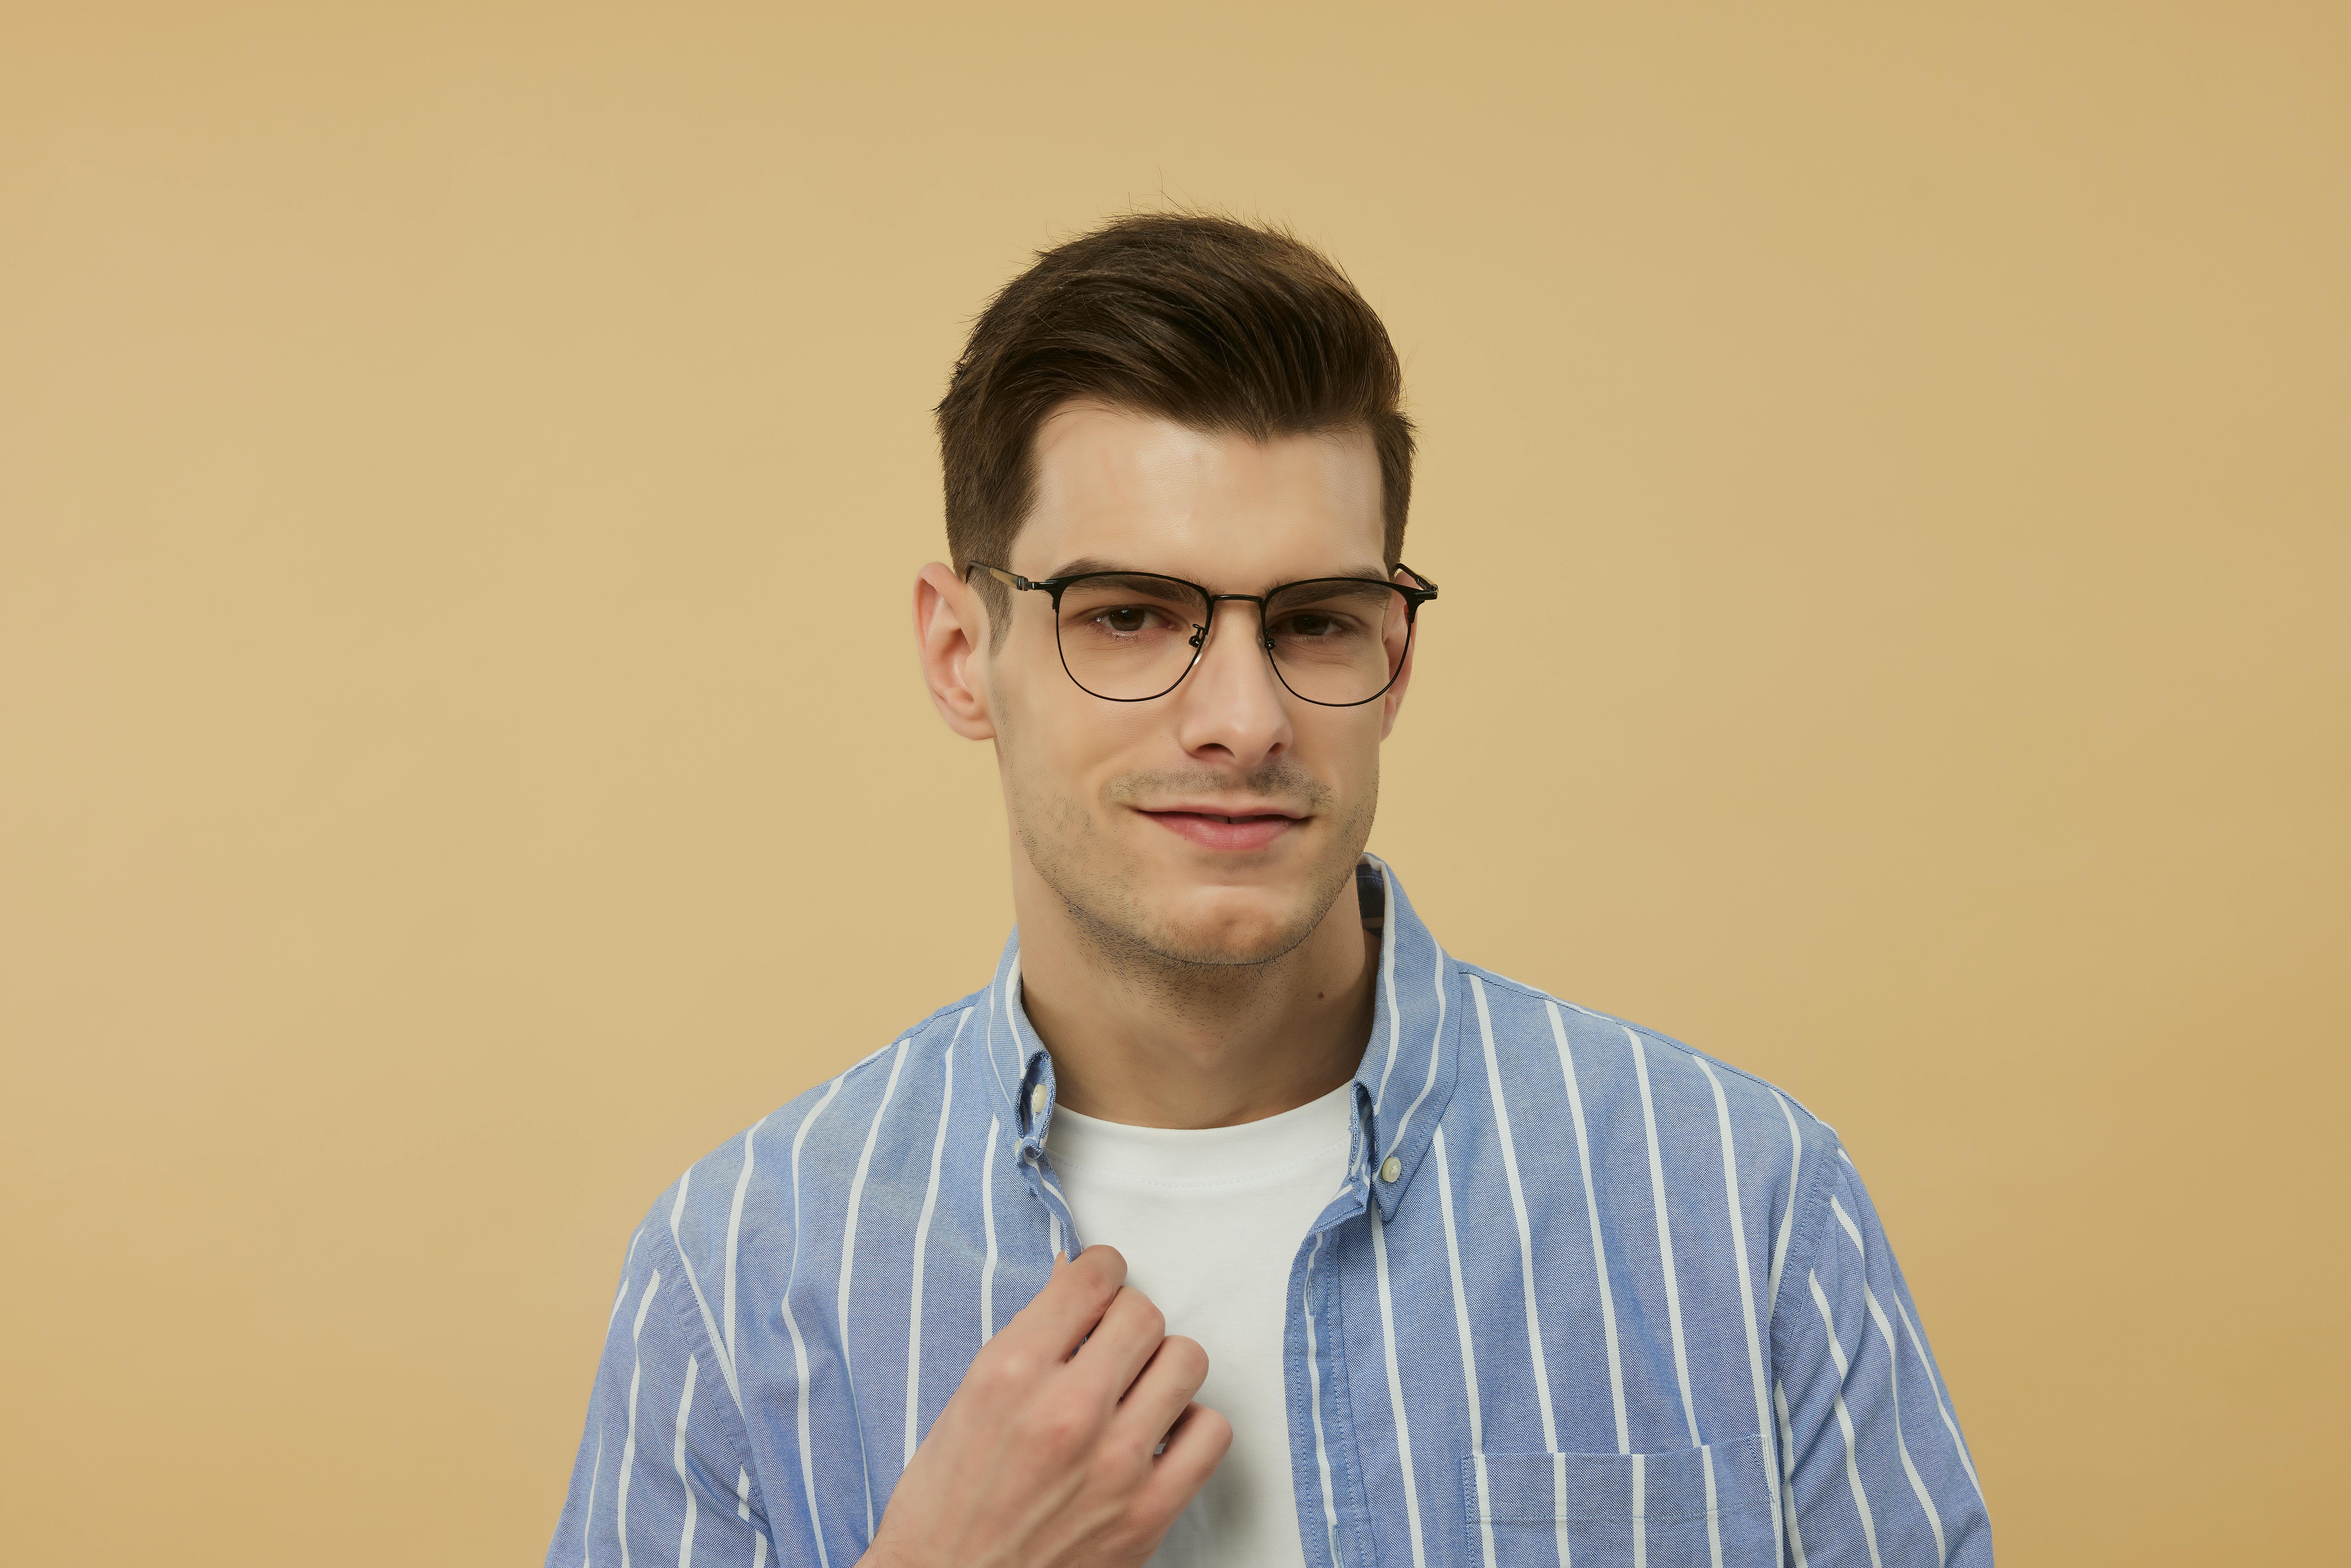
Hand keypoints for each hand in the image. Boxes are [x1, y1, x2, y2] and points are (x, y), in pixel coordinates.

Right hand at [858, 1245, 1230, 1567]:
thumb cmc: (945, 1507)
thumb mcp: (966, 1402)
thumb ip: (1027, 1342)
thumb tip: (1075, 1284)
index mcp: (1011, 1373)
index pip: (1091, 1278)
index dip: (1102, 1271)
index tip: (1102, 1285)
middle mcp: (1067, 1410)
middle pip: (1144, 1314)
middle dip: (1129, 1322)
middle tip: (1113, 1345)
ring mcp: (1115, 1463)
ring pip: (1186, 1361)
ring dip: (1163, 1367)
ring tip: (1138, 1389)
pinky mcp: (1147, 1512)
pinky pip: (1211, 1432)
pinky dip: (1192, 1426)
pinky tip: (1160, 1435)